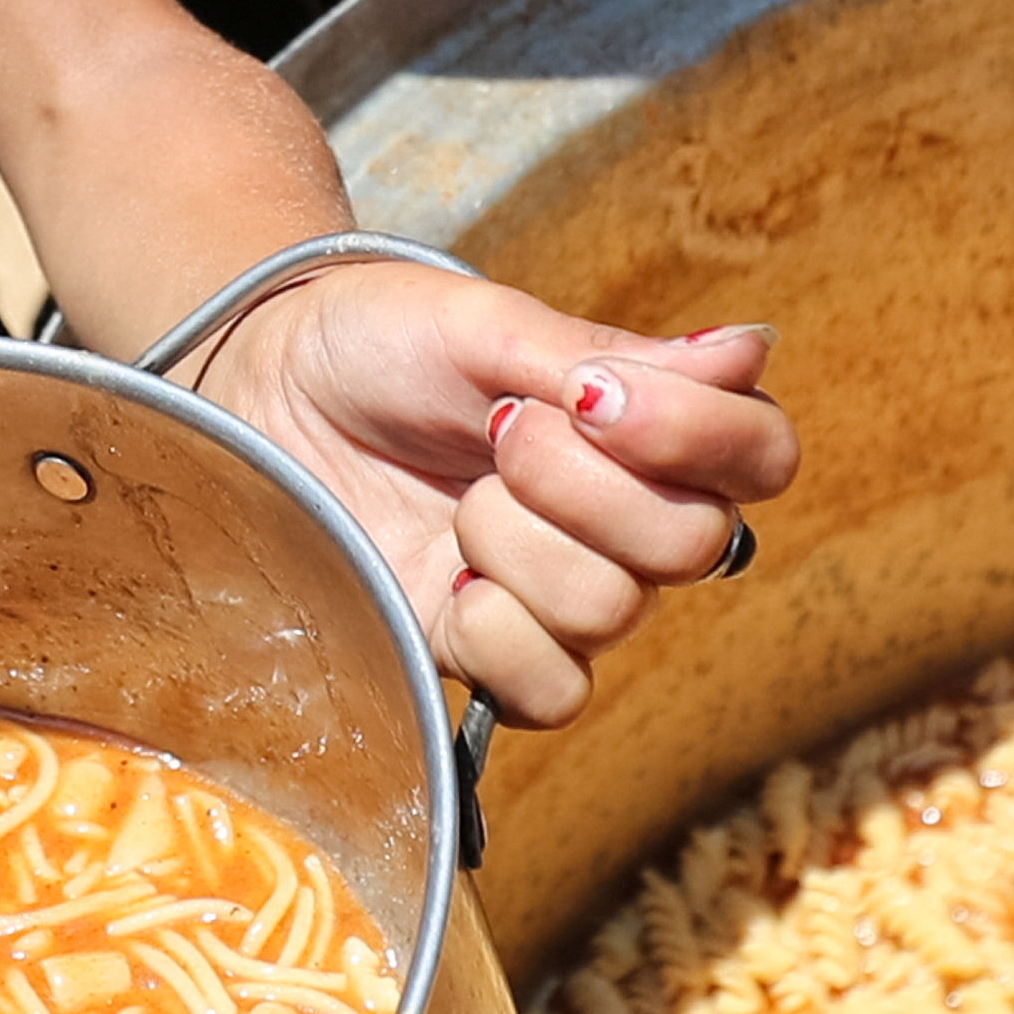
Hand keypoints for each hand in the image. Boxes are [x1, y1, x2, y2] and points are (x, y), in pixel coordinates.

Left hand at [191, 275, 792, 725]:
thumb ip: (610, 353)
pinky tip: (446, 578)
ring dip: (521, 544)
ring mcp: (552, 594)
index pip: (758, 456)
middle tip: (496, 431)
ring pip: (612, 613)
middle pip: (691, 545)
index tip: (594, 393)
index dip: (698, 434)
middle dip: (583, 483)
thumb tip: (749, 348)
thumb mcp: (486, 325)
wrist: (256, 385)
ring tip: (456, 496)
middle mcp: (620, 524)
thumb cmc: (375, 341)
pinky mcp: (478, 653)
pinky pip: (549, 688)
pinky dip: (496, 631)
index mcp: (645, 433)